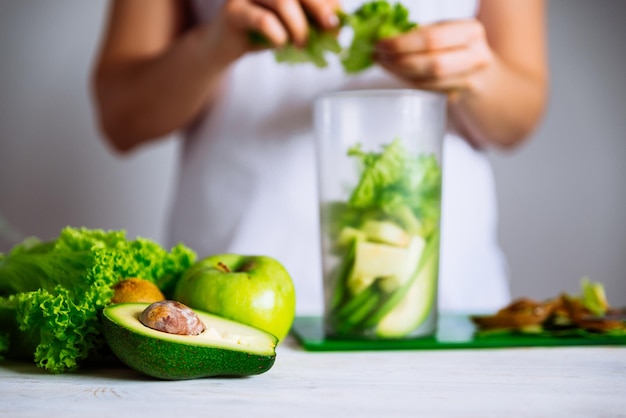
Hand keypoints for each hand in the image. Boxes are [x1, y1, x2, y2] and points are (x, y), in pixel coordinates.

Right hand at [206, 0, 340, 60]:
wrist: (224, 44)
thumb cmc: (262, 31)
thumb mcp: (292, 23)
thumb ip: (313, 20)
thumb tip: (338, 24)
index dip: (327, 1)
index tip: (337, 20)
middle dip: (319, 8)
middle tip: (329, 30)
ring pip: (282, 1)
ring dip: (299, 26)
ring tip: (301, 44)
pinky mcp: (232, 11)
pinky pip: (263, 20)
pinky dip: (278, 35)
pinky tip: (281, 44)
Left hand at [374, 20, 493, 100]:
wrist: (485, 77)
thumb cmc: (458, 49)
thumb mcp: (448, 33)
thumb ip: (422, 34)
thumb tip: (385, 35)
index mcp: (470, 32)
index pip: (433, 39)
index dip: (403, 43)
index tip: (380, 43)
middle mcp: (475, 57)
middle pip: (432, 63)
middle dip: (399, 61)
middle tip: (379, 56)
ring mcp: (469, 81)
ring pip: (427, 80)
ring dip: (400, 72)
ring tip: (384, 64)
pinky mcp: (457, 97)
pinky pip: (426, 90)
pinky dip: (407, 82)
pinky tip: (396, 73)